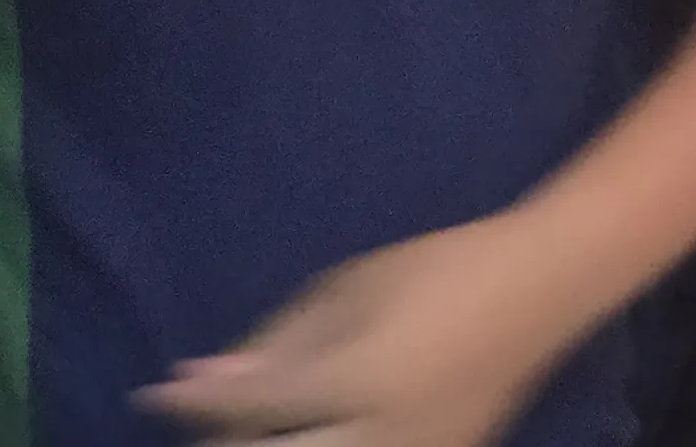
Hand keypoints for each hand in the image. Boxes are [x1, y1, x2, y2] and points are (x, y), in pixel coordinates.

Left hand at [142, 219, 574, 446]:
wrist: (543, 288)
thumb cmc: (442, 267)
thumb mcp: (351, 287)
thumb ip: (275, 343)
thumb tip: (196, 384)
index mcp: (356, 380)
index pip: (250, 412)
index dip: (193, 404)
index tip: (151, 394)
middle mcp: (378, 437)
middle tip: (202, 425)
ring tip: (246, 433)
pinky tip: (303, 441)